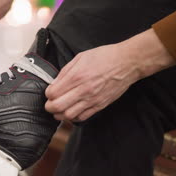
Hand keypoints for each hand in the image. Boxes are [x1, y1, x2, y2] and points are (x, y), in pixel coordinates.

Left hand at [45, 29, 175, 121]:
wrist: (127, 63)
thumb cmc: (104, 57)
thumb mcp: (80, 57)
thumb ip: (65, 72)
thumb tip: (54, 83)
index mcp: (76, 76)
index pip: (53, 93)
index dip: (48, 94)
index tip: (49, 92)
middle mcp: (83, 90)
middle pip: (58, 107)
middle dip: (50, 107)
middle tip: (50, 104)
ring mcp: (92, 99)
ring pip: (68, 115)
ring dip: (60, 114)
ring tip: (60, 109)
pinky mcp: (100, 105)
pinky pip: (82, 117)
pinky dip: (73, 117)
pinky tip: (71, 112)